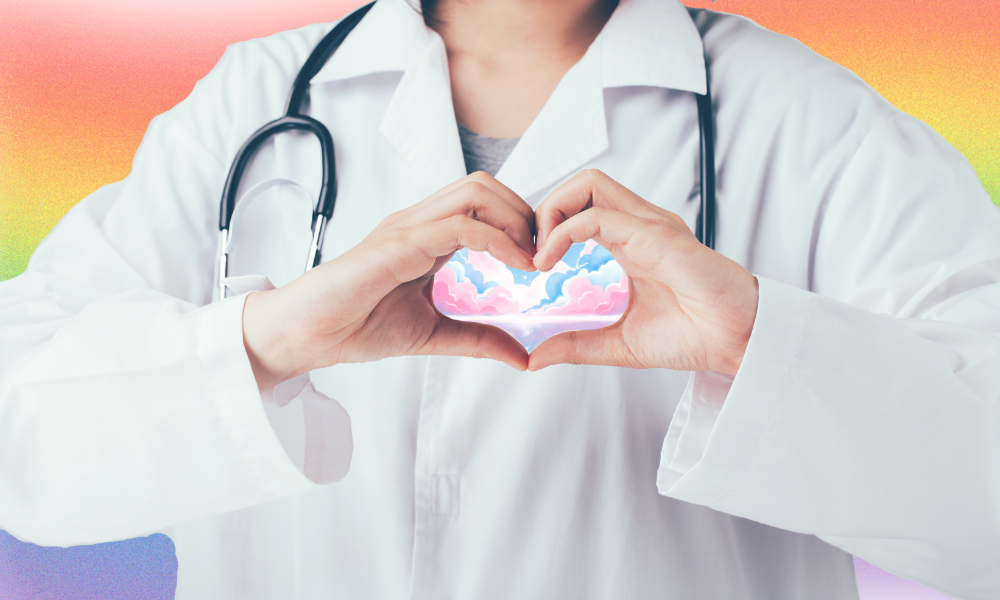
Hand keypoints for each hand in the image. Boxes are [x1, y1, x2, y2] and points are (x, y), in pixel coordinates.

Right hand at [243, 172, 535, 389]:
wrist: (306, 335)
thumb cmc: (355, 326)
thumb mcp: (433, 334)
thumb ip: (477, 339)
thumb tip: (521, 357)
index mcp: (426, 236)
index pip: (483, 204)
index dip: (519, 224)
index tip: (541, 261)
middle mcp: (418, 222)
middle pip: (483, 185)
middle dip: (523, 212)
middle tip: (543, 253)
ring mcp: (407, 227)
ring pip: (474, 192)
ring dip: (514, 218)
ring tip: (531, 257)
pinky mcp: (398, 242)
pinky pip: (458, 225)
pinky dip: (496, 239)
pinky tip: (514, 264)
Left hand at [528, 170, 758, 374]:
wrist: (739, 342)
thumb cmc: (695, 336)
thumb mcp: (619, 343)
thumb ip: (578, 345)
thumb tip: (536, 358)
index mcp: (633, 241)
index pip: (582, 206)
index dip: (549, 225)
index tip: (533, 265)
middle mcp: (640, 225)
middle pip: (583, 183)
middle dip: (545, 209)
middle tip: (531, 254)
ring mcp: (649, 226)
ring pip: (589, 184)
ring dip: (552, 211)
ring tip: (540, 255)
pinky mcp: (656, 236)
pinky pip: (599, 215)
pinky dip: (564, 232)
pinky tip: (551, 263)